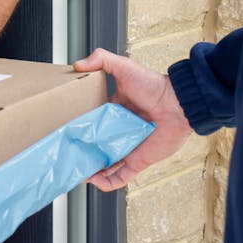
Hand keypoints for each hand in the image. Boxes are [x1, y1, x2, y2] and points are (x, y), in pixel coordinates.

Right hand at [73, 48, 191, 190]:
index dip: (78, 130)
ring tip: (74, 171)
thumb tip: (78, 64)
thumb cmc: (155, 86)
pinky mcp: (136, 162)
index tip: (64, 133)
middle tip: (65, 154)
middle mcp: (120, 133)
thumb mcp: (124, 67)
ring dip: (88, 170)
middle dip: (80, 153)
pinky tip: (93, 180)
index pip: (92, 125)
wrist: (178, 104)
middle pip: (95, 147)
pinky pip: (119, 178)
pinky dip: (105, 183)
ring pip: (103, 166)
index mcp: (115, 113)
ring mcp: (127, 149)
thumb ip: (101, 59)